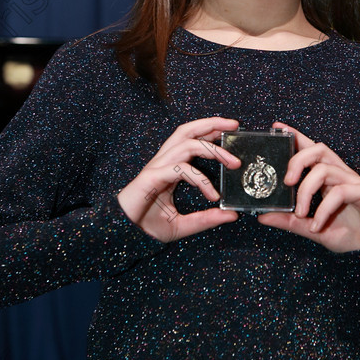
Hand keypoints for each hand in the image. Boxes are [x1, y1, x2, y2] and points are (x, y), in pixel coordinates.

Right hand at [117, 117, 240, 241]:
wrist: (124, 235)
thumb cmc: (147, 225)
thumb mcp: (183, 224)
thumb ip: (206, 219)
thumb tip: (230, 215)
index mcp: (171, 166)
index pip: (192, 139)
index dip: (211, 131)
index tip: (233, 131)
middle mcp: (165, 161)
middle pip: (188, 130)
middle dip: (212, 124)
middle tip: (235, 125)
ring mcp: (157, 168)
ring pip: (186, 144)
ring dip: (212, 149)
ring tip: (232, 162)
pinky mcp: (152, 177)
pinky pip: (180, 169)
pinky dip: (199, 179)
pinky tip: (211, 194)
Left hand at [258, 122, 359, 252]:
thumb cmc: (348, 235)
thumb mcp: (312, 228)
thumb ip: (290, 221)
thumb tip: (262, 216)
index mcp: (328, 178)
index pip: (310, 150)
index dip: (296, 137)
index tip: (277, 127)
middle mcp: (341, 175)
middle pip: (318, 150)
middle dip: (298, 160)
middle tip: (286, 182)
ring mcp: (355, 182)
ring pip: (325, 169)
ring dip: (307, 190)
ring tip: (301, 213)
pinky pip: (340, 191)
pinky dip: (323, 209)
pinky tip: (317, 226)